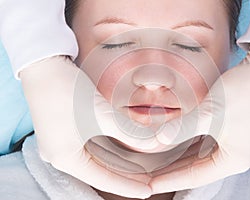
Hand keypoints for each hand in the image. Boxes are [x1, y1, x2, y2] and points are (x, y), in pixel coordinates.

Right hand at [19, 56, 152, 197]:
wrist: (44, 65)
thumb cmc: (67, 91)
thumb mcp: (101, 115)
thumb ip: (129, 132)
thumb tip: (155, 143)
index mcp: (65, 157)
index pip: (104, 179)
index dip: (128, 186)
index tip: (147, 190)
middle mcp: (59, 155)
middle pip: (98, 172)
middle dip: (123, 177)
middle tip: (146, 181)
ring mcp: (58, 144)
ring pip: (93, 161)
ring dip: (115, 165)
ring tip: (137, 170)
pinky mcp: (61, 133)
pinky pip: (86, 150)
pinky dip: (105, 153)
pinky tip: (119, 153)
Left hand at [149, 44, 249, 193]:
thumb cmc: (243, 92)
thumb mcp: (209, 113)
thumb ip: (182, 128)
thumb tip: (158, 140)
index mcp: (234, 159)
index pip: (194, 177)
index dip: (170, 180)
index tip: (150, 186)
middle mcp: (236, 156)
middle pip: (197, 170)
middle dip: (172, 172)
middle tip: (149, 177)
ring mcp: (236, 144)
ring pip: (201, 158)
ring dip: (179, 160)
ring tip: (158, 164)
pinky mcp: (233, 133)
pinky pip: (206, 145)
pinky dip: (189, 147)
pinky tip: (174, 146)